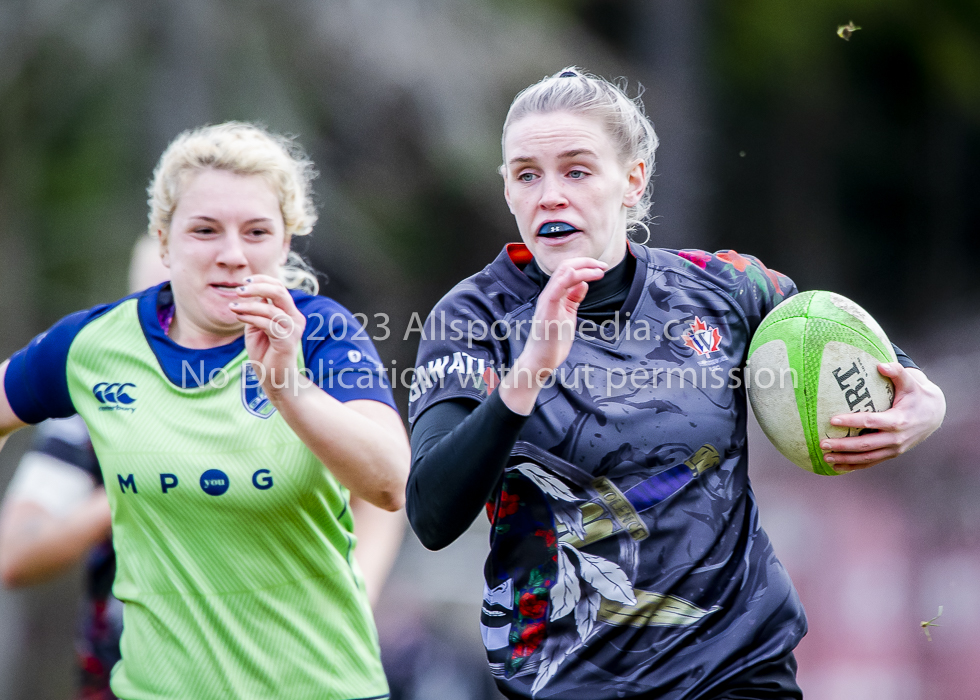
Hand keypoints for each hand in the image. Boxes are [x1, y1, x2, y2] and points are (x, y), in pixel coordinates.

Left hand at [229, 275, 305, 400]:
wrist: (274, 378)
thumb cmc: (265, 352)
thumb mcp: (257, 325)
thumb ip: (257, 309)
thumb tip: (249, 291)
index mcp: (290, 312)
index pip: (280, 287)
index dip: (262, 280)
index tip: (244, 281)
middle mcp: (296, 318)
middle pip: (279, 292)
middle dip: (258, 287)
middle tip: (239, 290)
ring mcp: (293, 329)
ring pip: (271, 308)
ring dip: (249, 305)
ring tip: (233, 307)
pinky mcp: (287, 341)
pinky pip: (268, 324)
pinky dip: (251, 317)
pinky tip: (239, 316)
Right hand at [499, 257, 605, 414]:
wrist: (540, 361)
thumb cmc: (552, 342)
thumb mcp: (567, 315)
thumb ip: (573, 299)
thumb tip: (583, 284)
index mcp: (554, 295)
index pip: (567, 270)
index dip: (585, 265)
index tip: (601, 268)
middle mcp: (549, 294)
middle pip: (565, 266)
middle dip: (587, 262)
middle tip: (603, 266)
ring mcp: (547, 301)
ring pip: (562, 273)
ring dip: (583, 268)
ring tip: (600, 271)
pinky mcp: (547, 311)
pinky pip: (556, 289)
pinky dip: (568, 278)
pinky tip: (581, 276)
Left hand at [820, 363, 945, 471]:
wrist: (933, 415)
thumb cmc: (916, 395)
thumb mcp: (910, 383)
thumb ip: (897, 372)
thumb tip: (881, 364)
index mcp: (898, 420)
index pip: (871, 422)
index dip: (852, 422)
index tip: (832, 420)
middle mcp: (896, 438)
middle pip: (865, 445)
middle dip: (842, 446)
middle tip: (822, 443)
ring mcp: (894, 449)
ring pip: (866, 458)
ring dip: (845, 459)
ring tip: (825, 457)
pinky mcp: (891, 455)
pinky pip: (870, 463)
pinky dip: (853, 466)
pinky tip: (836, 467)